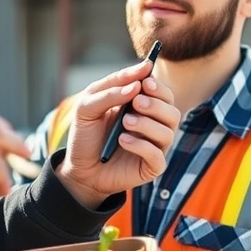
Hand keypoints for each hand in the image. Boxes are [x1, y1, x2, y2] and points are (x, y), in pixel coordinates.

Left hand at [58, 59, 179, 208]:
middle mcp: (153, 125)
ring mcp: (154, 147)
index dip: (157, 86)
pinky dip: (141, 145)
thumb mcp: (88, 107)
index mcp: (142, 108)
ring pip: (168, 132)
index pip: (162, 93)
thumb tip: (137, 83)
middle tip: (136, 102)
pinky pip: (157, 155)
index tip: (145, 82)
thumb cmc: (86, 135)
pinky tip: (123, 141)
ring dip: (147, 124)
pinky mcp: (151, 167)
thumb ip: (110, 92)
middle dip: (156, 104)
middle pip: (172, 111)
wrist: (78, 168)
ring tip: (125, 122)